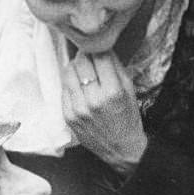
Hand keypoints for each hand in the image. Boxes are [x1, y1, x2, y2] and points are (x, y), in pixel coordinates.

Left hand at [62, 52, 147, 175]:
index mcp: (113, 91)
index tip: (97, 46)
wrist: (121, 149)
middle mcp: (93, 100)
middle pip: (80, 62)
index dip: (97, 47)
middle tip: (89, 57)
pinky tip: (80, 88)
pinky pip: (64, 89)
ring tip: (83, 71)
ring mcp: (78, 109)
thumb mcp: (129, 89)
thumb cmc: (128, 117)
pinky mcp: (68, 116)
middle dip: (84, 55)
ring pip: (68, 72)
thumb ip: (115, 66)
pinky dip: (71, 83)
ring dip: (75, 67)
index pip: (98, 56)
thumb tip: (101, 45)